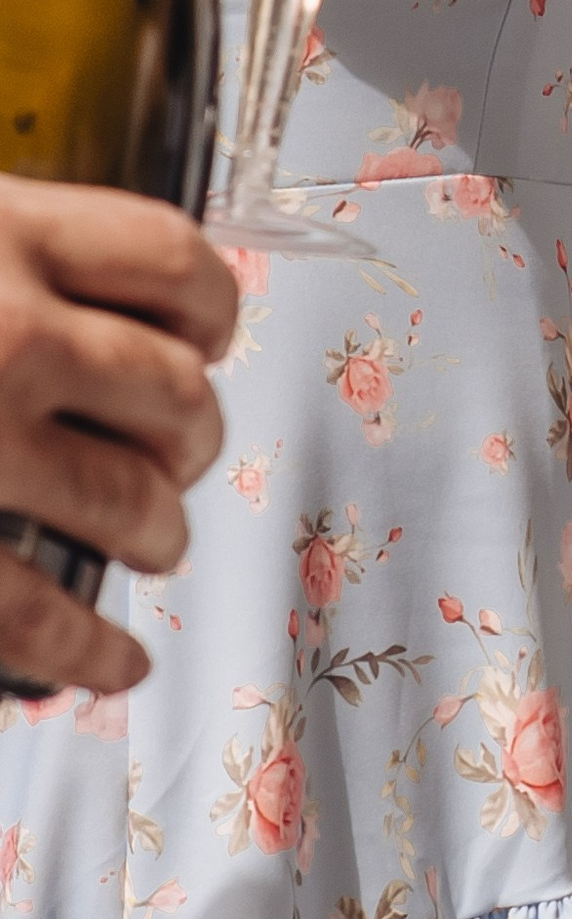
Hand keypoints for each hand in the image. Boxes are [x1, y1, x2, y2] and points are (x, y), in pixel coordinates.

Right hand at [0, 183, 236, 698]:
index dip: (205, 309)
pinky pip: (39, 611)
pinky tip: (110, 661)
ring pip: (132, 503)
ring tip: (147, 544)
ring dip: (156, 534)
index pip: (167, 258)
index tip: (199, 335)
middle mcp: (2, 326)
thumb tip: (82, 290)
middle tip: (171, 460)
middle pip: (175, 390)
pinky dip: (88, 650)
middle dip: (189, 438)